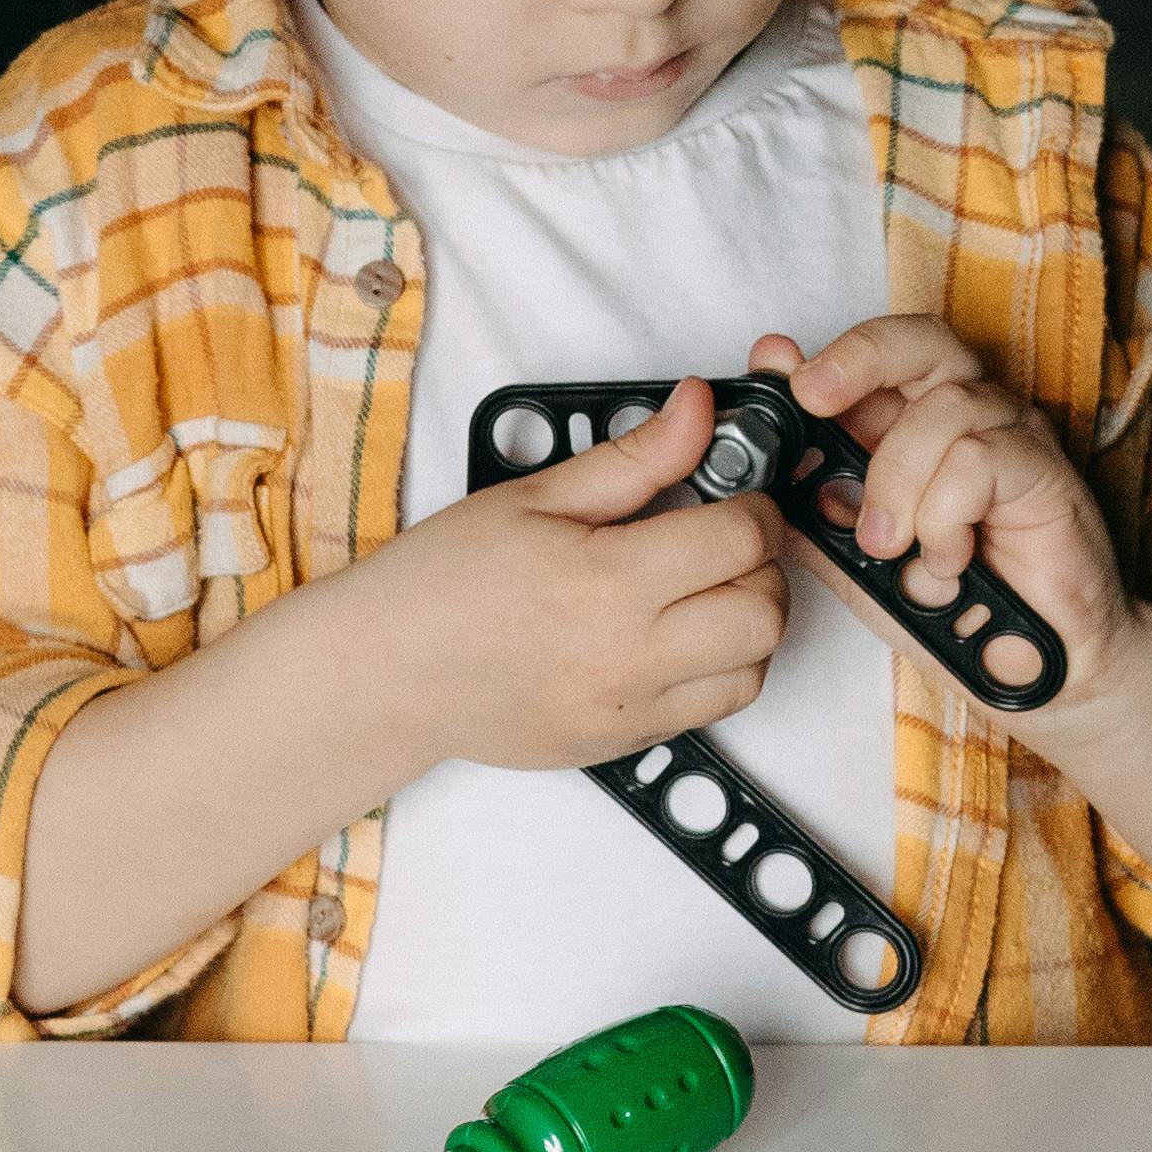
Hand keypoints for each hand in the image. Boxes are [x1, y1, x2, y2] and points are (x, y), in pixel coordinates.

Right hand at [346, 380, 788, 769]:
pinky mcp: (624, 742)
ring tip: (701, 592)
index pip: (740, 539)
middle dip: (761, 566)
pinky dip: (718, 669)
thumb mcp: (535, 495)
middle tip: (722, 543)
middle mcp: (629, 654)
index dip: (752, 506)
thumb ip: (634, 456)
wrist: (388, 673)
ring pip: (753, 668)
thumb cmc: (445, 581)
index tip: (733, 495)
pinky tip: (675, 638)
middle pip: (764, 610)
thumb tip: (701, 409)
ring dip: (748, 623)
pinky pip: (713, 709)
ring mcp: (629, 707)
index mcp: (607, 580)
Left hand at [755, 319, 1130, 712]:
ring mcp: (1012, 438)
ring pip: (944, 407)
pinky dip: (946, 514)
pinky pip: (979, 460)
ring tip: (891, 544)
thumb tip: (760, 459)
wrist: (1023, 669)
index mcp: (915, 424)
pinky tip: (947, 558)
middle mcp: (968, 416)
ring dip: (898, 480)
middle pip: (920, 340)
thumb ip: (811, 509)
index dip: (821, 356)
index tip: (775, 373)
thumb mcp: (854, 560)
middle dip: (857, 358)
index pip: (874, 356)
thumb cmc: (948, 610)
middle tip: (813, 397)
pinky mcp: (1046, 472)